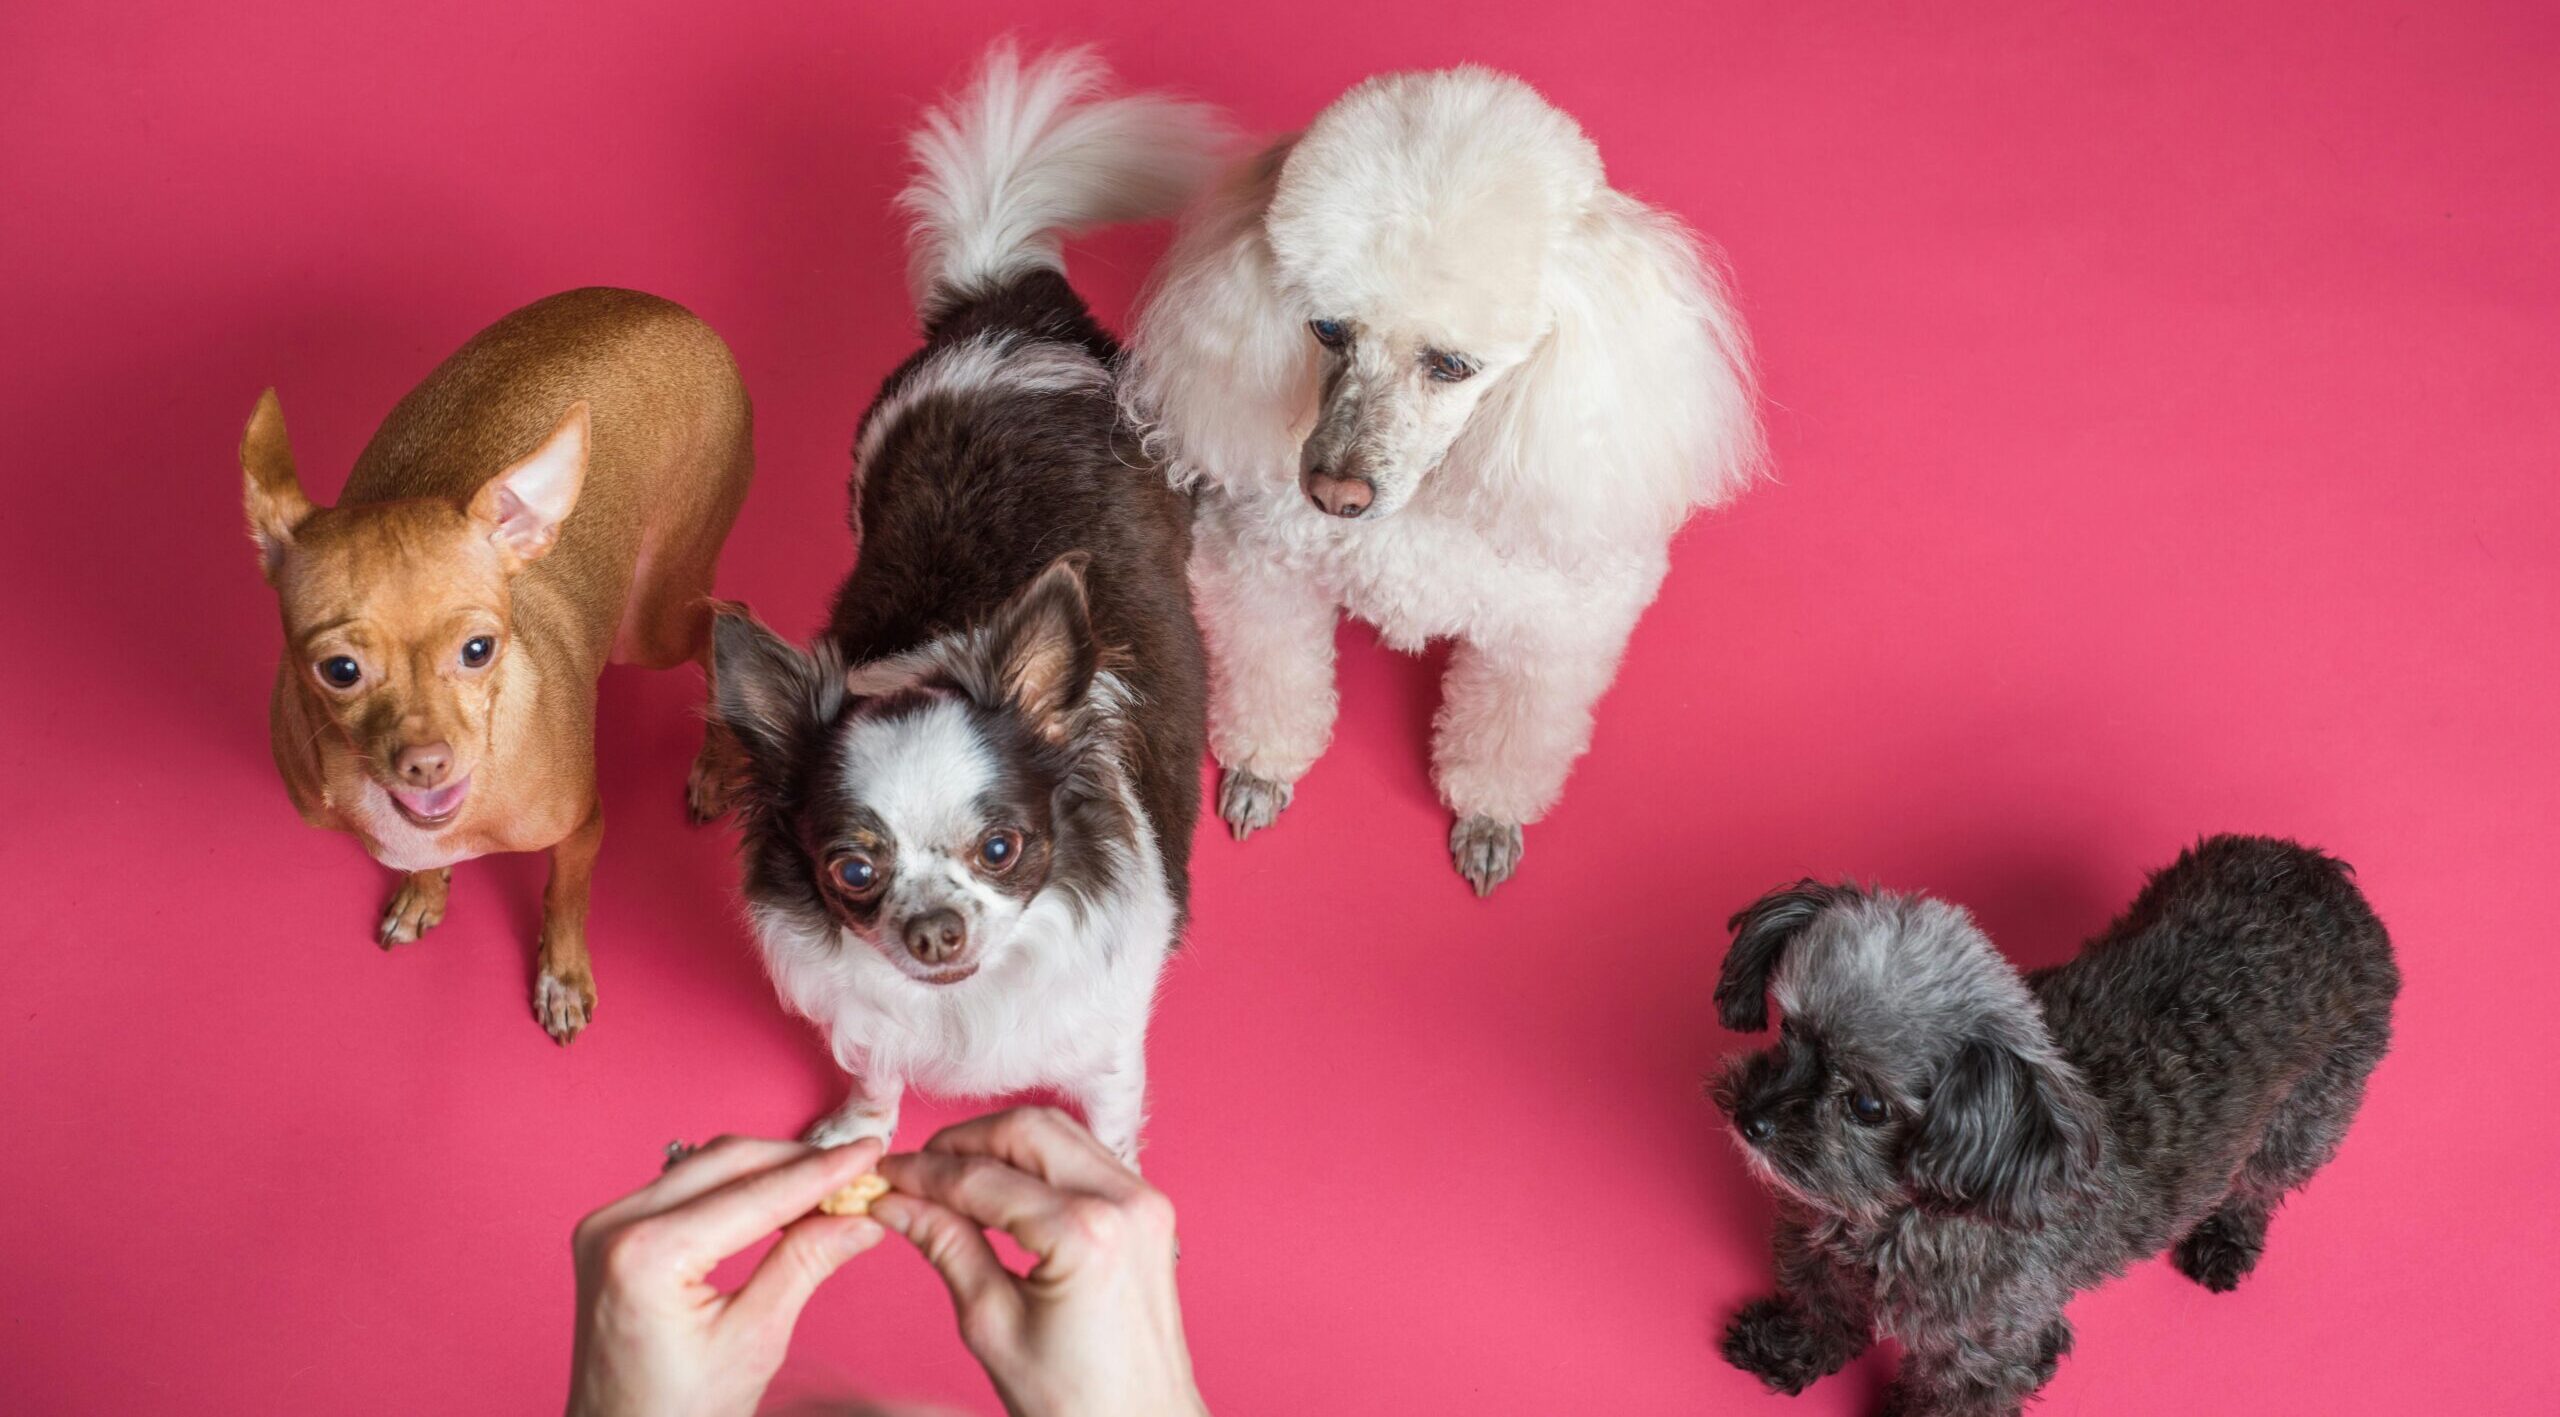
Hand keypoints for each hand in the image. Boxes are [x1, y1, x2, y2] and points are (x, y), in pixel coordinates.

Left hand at [568, 1136, 887, 1416]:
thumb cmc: (677, 1413)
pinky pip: (685, 1186)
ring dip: (770, 1169)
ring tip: (828, 1185)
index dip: (822, 1172)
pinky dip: (737, 1186)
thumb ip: (805, 1264)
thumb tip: (860, 1217)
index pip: (756, 1194)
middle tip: (858, 1169)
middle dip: (798, 1162)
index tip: (871, 1155)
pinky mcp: (611, 1233)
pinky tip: (779, 1198)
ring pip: (707, 1165)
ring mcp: (606, 1226)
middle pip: (728, 1161)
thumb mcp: (754, 1341)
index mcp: (646, 1255)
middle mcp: (614, 1226)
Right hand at [874, 1108, 1205, 1416]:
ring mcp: (1146, 1200)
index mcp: (1084, 1234)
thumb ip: (946, 1246)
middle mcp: (1125, 1201)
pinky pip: (1084, 1158)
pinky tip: (999, 1188)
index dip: (923, 1173)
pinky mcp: (1151, 1208)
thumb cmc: (1075, 1401)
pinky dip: (1036, 1162)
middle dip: (963, 1142)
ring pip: (1058, 1133)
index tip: (884, 1177)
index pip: (982, 1178)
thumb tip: (895, 1202)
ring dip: (999, 1145)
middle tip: (916, 1172)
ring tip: (950, 1179)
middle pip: (1026, 1130)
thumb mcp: (992, 1325)